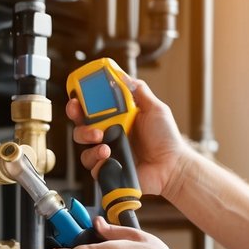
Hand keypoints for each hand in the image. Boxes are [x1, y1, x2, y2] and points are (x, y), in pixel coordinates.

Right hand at [65, 68, 191, 199]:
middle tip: (88, 123)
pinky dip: (98, 162)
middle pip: (81, 128)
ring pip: (84, 150)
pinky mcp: (109, 172)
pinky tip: (110, 158)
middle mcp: (109, 137)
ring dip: (89, 144)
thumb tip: (123, 76)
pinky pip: (93, 167)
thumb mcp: (155, 109)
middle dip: (78, 123)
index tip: (76, 99)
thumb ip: (139, 91)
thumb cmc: (166, 139)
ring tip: (105, 146)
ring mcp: (108, 155)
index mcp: (116, 120)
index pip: (90, 111)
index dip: (79, 104)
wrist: (173, 166)